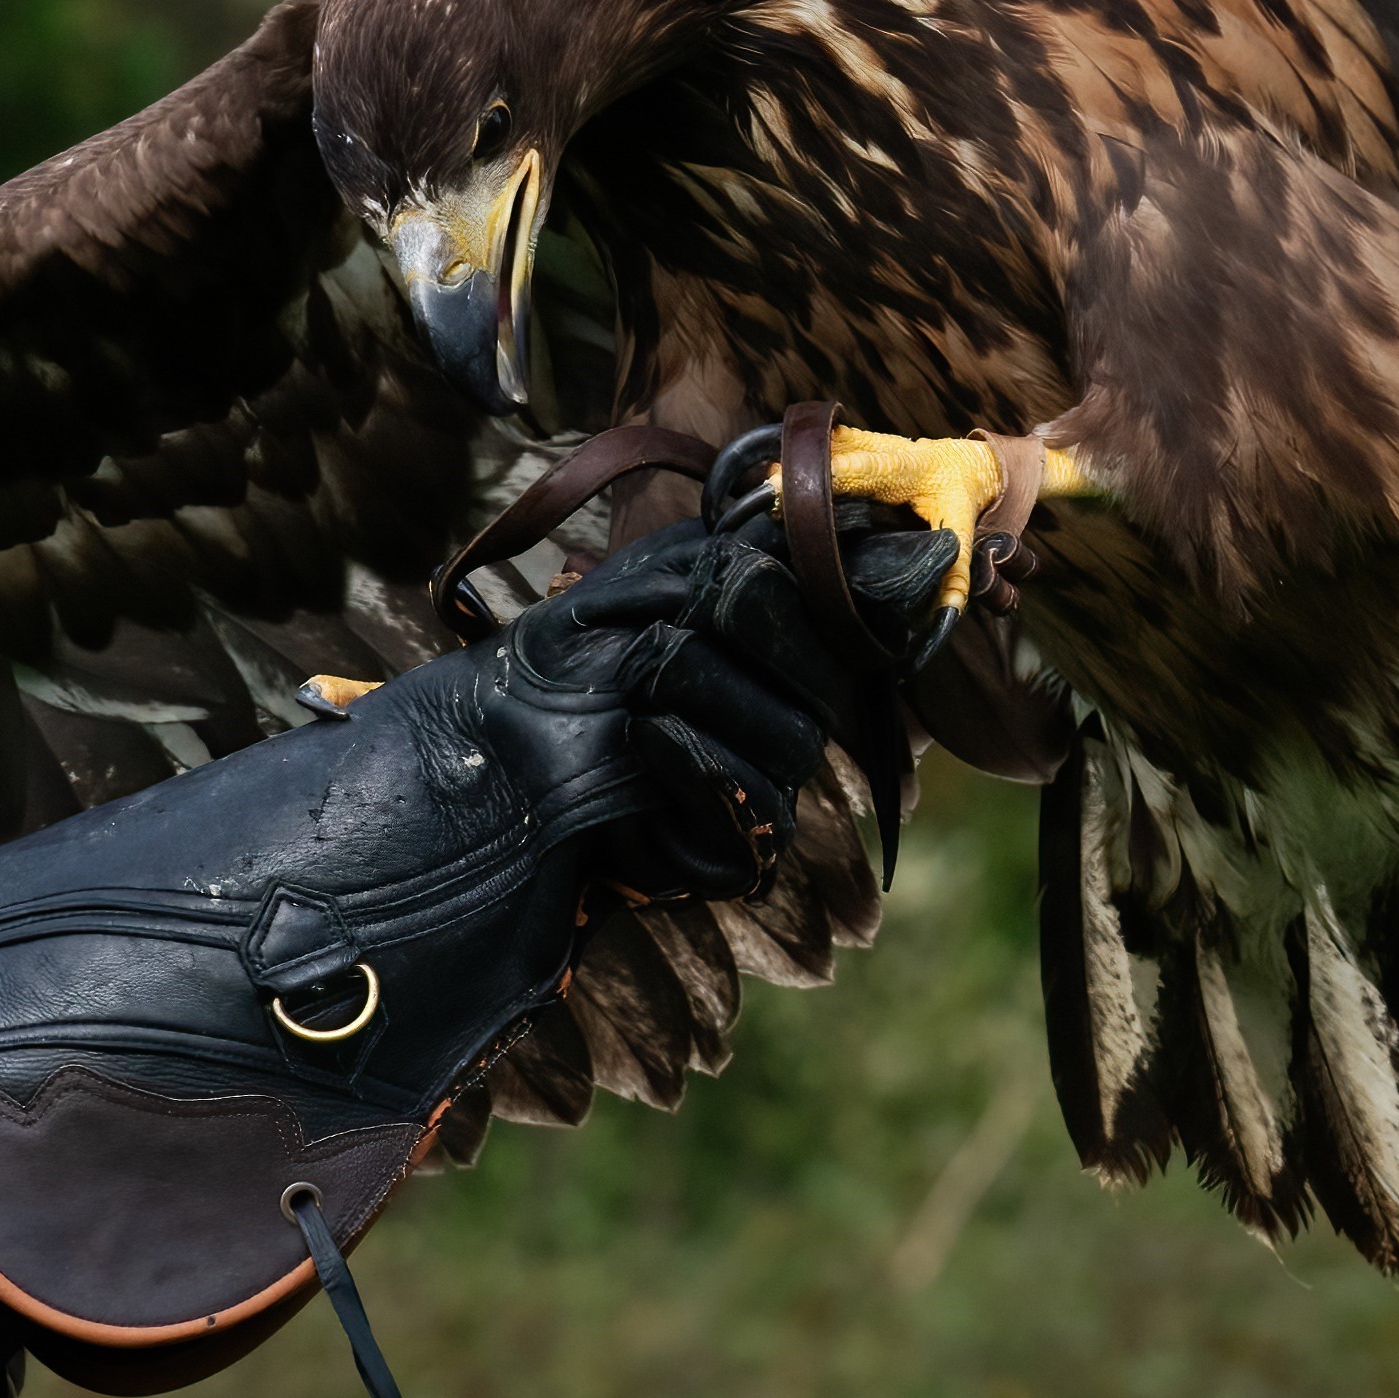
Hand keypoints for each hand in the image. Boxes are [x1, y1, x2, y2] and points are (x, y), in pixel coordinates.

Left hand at [479, 508, 953, 902]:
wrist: (494, 734)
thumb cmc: (577, 648)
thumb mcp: (667, 572)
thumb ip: (767, 549)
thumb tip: (904, 541)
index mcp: (786, 657)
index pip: (848, 624)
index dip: (787, 597)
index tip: (720, 576)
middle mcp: (788, 723)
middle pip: (827, 680)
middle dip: (738, 632)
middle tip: (664, 626)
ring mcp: (764, 792)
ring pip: (795, 741)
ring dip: (703, 690)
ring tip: (637, 679)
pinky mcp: (732, 857)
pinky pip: (758, 815)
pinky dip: (696, 761)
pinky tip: (644, 733)